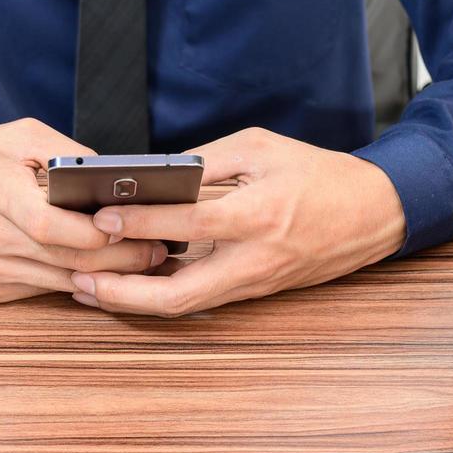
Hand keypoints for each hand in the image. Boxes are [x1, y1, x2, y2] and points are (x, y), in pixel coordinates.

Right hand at [0, 118, 167, 302]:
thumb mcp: (15, 136)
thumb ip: (66, 154)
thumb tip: (115, 177)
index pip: (52, 224)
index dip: (99, 231)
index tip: (137, 226)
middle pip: (68, 259)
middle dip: (122, 258)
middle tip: (160, 250)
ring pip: (61, 281)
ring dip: (107, 276)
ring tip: (144, 261)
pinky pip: (41, 290)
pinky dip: (74, 281)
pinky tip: (101, 271)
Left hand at [70, 128, 406, 316]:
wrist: (373, 214)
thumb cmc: (318, 174)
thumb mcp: (261, 148)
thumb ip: (205, 162)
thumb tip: (152, 176)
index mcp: (259, 214)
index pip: (189, 223)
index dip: (140, 221)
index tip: (99, 215)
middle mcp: (254, 259)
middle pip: (179, 295)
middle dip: (123, 295)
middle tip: (78, 280)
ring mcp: (254, 283)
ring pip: (185, 305)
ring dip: (135, 301)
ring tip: (89, 287)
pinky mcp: (254, 291)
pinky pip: (199, 298)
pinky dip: (161, 294)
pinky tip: (128, 283)